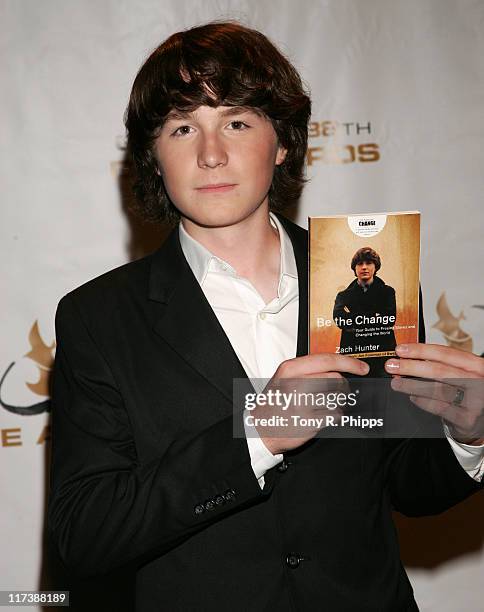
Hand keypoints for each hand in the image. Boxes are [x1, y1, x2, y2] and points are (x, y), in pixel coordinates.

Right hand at [253, 354, 368, 454]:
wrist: (259, 429)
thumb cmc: (273, 402)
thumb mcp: (284, 377)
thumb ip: (307, 369)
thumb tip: (338, 367)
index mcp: (290, 369)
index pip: (327, 360)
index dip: (349, 363)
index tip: (362, 368)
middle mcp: (295, 384)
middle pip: (336, 379)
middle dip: (343, 386)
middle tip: (339, 392)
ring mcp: (302, 404)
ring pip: (338, 397)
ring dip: (339, 402)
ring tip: (327, 404)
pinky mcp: (309, 422)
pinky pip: (335, 415)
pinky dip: (335, 415)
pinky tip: (324, 416)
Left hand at [385, 343, 483, 444]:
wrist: (481, 418)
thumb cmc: (468, 391)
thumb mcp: (461, 373)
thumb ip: (441, 364)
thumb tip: (409, 357)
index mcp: (476, 365)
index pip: (446, 353)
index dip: (421, 350)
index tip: (402, 349)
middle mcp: (478, 381)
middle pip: (439, 371)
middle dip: (411, 367)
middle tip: (392, 365)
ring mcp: (475, 401)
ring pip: (437, 390)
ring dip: (411, 385)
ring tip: (396, 382)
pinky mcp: (467, 418)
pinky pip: (439, 407)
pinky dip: (422, 401)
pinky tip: (412, 397)